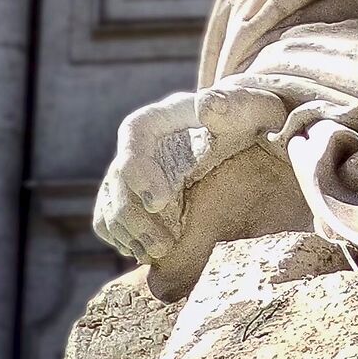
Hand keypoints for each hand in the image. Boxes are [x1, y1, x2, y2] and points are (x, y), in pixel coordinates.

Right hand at [92, 82, 281, 265]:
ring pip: (109, 205)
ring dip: (129, 235)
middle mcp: (135, 145)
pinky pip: (108, 221)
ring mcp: (128, 174)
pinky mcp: (129, 198)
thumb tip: (207, 105)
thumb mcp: (249, 108)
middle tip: (165, 246)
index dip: (140, 173)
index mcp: (157, 118)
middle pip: (117, 181)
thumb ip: (234, 105)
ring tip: (159, 253)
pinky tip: (145, 252)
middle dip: (135, 218)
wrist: (236, 138)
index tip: (161, 202)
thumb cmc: (244, 121)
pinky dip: (122, 239)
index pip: (134, 138)